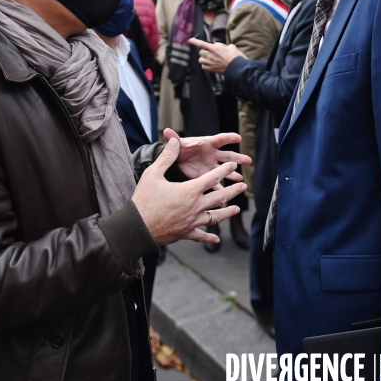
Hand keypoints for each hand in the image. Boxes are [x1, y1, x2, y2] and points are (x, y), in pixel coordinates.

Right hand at [132, 137, 246, 244]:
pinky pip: (201, 235)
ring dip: (227, 212)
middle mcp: (195, 206)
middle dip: (233, 190)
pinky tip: (217, 239)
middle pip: (220, 197)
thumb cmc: (144, 199)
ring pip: (215, 217)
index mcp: (190, 190)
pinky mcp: (186, 233)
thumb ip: (167, 157)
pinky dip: (210, 237)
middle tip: (243, 186)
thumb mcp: (153, 174)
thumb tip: (174, 141)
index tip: (232, 166)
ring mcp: (192, 222)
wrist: (137, 228)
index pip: (212, 178)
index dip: (224, 170)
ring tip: (236, 209)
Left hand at [163, 128, 251, 181]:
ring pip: (225, 170)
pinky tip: (228, 192)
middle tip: (248, 160)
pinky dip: (222, 187)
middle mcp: (212, 155)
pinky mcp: (207, 176)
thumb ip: (173, 139)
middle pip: (227, 155)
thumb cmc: (178, 150)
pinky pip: (216, 182)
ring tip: (241, 180)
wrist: (174, 162)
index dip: (229, 138)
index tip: (238, 137)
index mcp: (206, 144)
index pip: (220, 139)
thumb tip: (167, 131)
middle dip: (238, 158)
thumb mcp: (177, 145)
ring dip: (233, 174)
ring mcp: (211, 166)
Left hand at [189, 38, 245, 73]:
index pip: (201, 44)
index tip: (190, 40)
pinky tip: (209, 64)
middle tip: (210, 52)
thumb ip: (221, 45)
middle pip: (201, 52)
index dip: (195, 41)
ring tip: (209, 58)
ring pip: (200, 60)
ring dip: (203, 58)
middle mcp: (210, 55)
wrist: (236, 67)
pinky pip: (203, 67)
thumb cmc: (235, 56)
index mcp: (214, 48)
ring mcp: (210, 63)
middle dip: (204, 51)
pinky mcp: (211, 69)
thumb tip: (218, 46)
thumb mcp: (230, 46)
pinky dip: (204, 65)